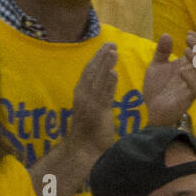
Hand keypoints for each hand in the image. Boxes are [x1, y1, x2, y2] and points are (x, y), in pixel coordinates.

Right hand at [69, 42, 117, 157]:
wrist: (83, 151)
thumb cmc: (88, 135)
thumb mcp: (92, 113)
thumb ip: (97, 101)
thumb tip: (103, 93)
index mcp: (81, 95)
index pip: (88, 73)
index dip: (96, 59)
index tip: (104, 49)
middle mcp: (83, 96)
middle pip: (92, 71)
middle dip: (101, 56)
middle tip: (111, 43)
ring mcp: (89, 104)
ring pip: (98, 80)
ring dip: (106, 64)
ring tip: (114, 51)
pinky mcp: (97, 112)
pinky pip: (103, 95)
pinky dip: (108, 83)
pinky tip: (114, 73)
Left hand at [143, 32, 195, 127]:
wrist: (152, 111)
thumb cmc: (156, 90)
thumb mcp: (156, 67)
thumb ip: (162, 52)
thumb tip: (166, 34)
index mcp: (186, 66)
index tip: (188, 33)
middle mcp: (192, 75)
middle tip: (188, 38)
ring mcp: (191, 86)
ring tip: (185, 51)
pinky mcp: (188, 98)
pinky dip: (191, 77)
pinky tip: (181, 70)